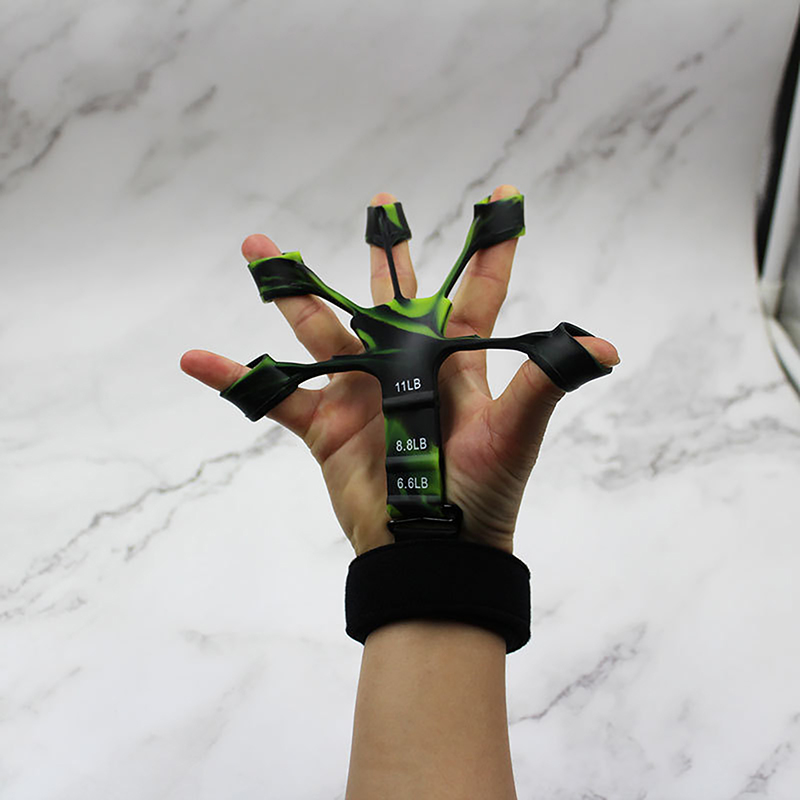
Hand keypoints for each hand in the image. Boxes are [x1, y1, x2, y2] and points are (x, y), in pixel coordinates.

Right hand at [181, 184, 618, 555]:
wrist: (432, 555)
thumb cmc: (481, 494)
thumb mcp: (513, 435)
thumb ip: (545, 383)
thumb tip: (604, 346)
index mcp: (454, 364)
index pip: (475, 294)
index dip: (490, 249)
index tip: (501, 198)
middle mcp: (406, 368)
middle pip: (393, 297)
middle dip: (388, 252)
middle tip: (380, 201)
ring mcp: (363, 393)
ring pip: (321, 329)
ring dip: (290, 292)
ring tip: (261, 249)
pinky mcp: (327, 426)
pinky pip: (275, 395)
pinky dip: (238, 379)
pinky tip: (198, 358)